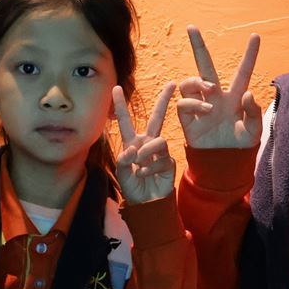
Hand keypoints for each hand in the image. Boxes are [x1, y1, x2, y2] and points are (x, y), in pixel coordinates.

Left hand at [111, 83, 175, 203]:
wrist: (146, 203)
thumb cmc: (132, 186)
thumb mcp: (122, 172)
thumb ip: (124, 159)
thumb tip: (133, 149)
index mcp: (132, 142)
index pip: (126, 120)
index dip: (119, 105)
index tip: (115, 87)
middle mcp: (147, 143)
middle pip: (157, 117)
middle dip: (164, 100)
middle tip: (172, 84)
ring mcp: (159, 152)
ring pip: (157, 140)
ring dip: (146, 152)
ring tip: (138, 165)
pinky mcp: (169, 162)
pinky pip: (162, 158)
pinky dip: (151, 167)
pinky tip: (145, 175)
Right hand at [176, 26, 262, 148]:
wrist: (222, 163)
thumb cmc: (240, 146)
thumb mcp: (254, 132)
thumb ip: (254, 113)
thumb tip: (248, 93)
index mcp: (235, 97)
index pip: (243, 72)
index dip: (250, 55)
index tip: (256, 35)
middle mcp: (215, 96)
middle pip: (205, 66)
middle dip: (197, 46)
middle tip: (191, 27)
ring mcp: (200, 105)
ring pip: (190, 81)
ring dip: (198, 83)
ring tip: (210, 92)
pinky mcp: (187, 117)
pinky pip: (183, 101)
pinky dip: (193, 102)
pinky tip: (206, 110)